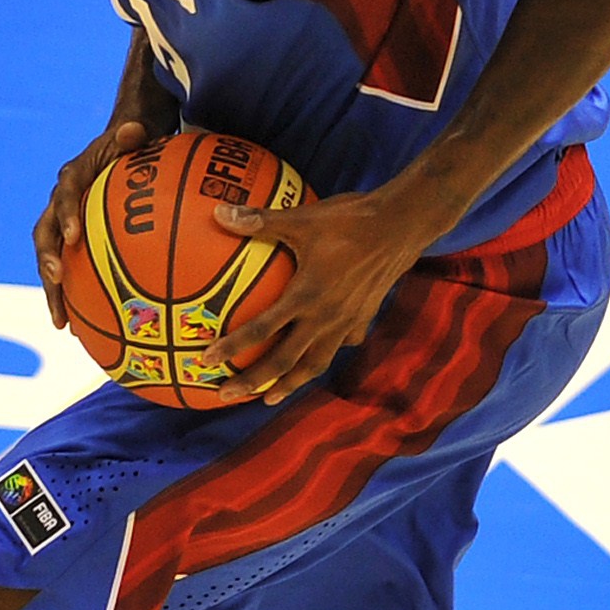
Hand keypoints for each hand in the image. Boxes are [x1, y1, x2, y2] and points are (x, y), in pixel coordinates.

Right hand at [34, 119, 149, 329]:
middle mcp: (61, 202)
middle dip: (47, 261)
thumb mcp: (137, 132)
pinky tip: (82, 327)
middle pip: (45, 235)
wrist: (125, 143)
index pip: (64, 195)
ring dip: (52, 290)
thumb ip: (132, 134)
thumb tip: (134, 129)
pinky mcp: (74, 241)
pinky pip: (69, 270)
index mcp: (73, 176)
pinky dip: (72, 297)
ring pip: (50, 259)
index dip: (65, 215)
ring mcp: (65, 223)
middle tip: (56, 282)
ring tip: (61, 322)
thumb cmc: (134, 140)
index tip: (73, 236)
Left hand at [212, 184, 437, 400]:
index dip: (233, 347)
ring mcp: (345, 323)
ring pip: (313, 365)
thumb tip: (219, 212)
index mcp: (306, 296)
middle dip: (254, 382)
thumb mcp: (301, 218)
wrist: (401, 227)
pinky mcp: (362, 320)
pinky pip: (338, 347)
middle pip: (285, 362)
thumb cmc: (350, 221)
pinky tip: (314, 357)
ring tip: (268, 398)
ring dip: (288, 384)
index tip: (207, 361)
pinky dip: (323, 356)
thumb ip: (260, 220)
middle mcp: (325, 318)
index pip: (262, 330)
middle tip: (226, 394)